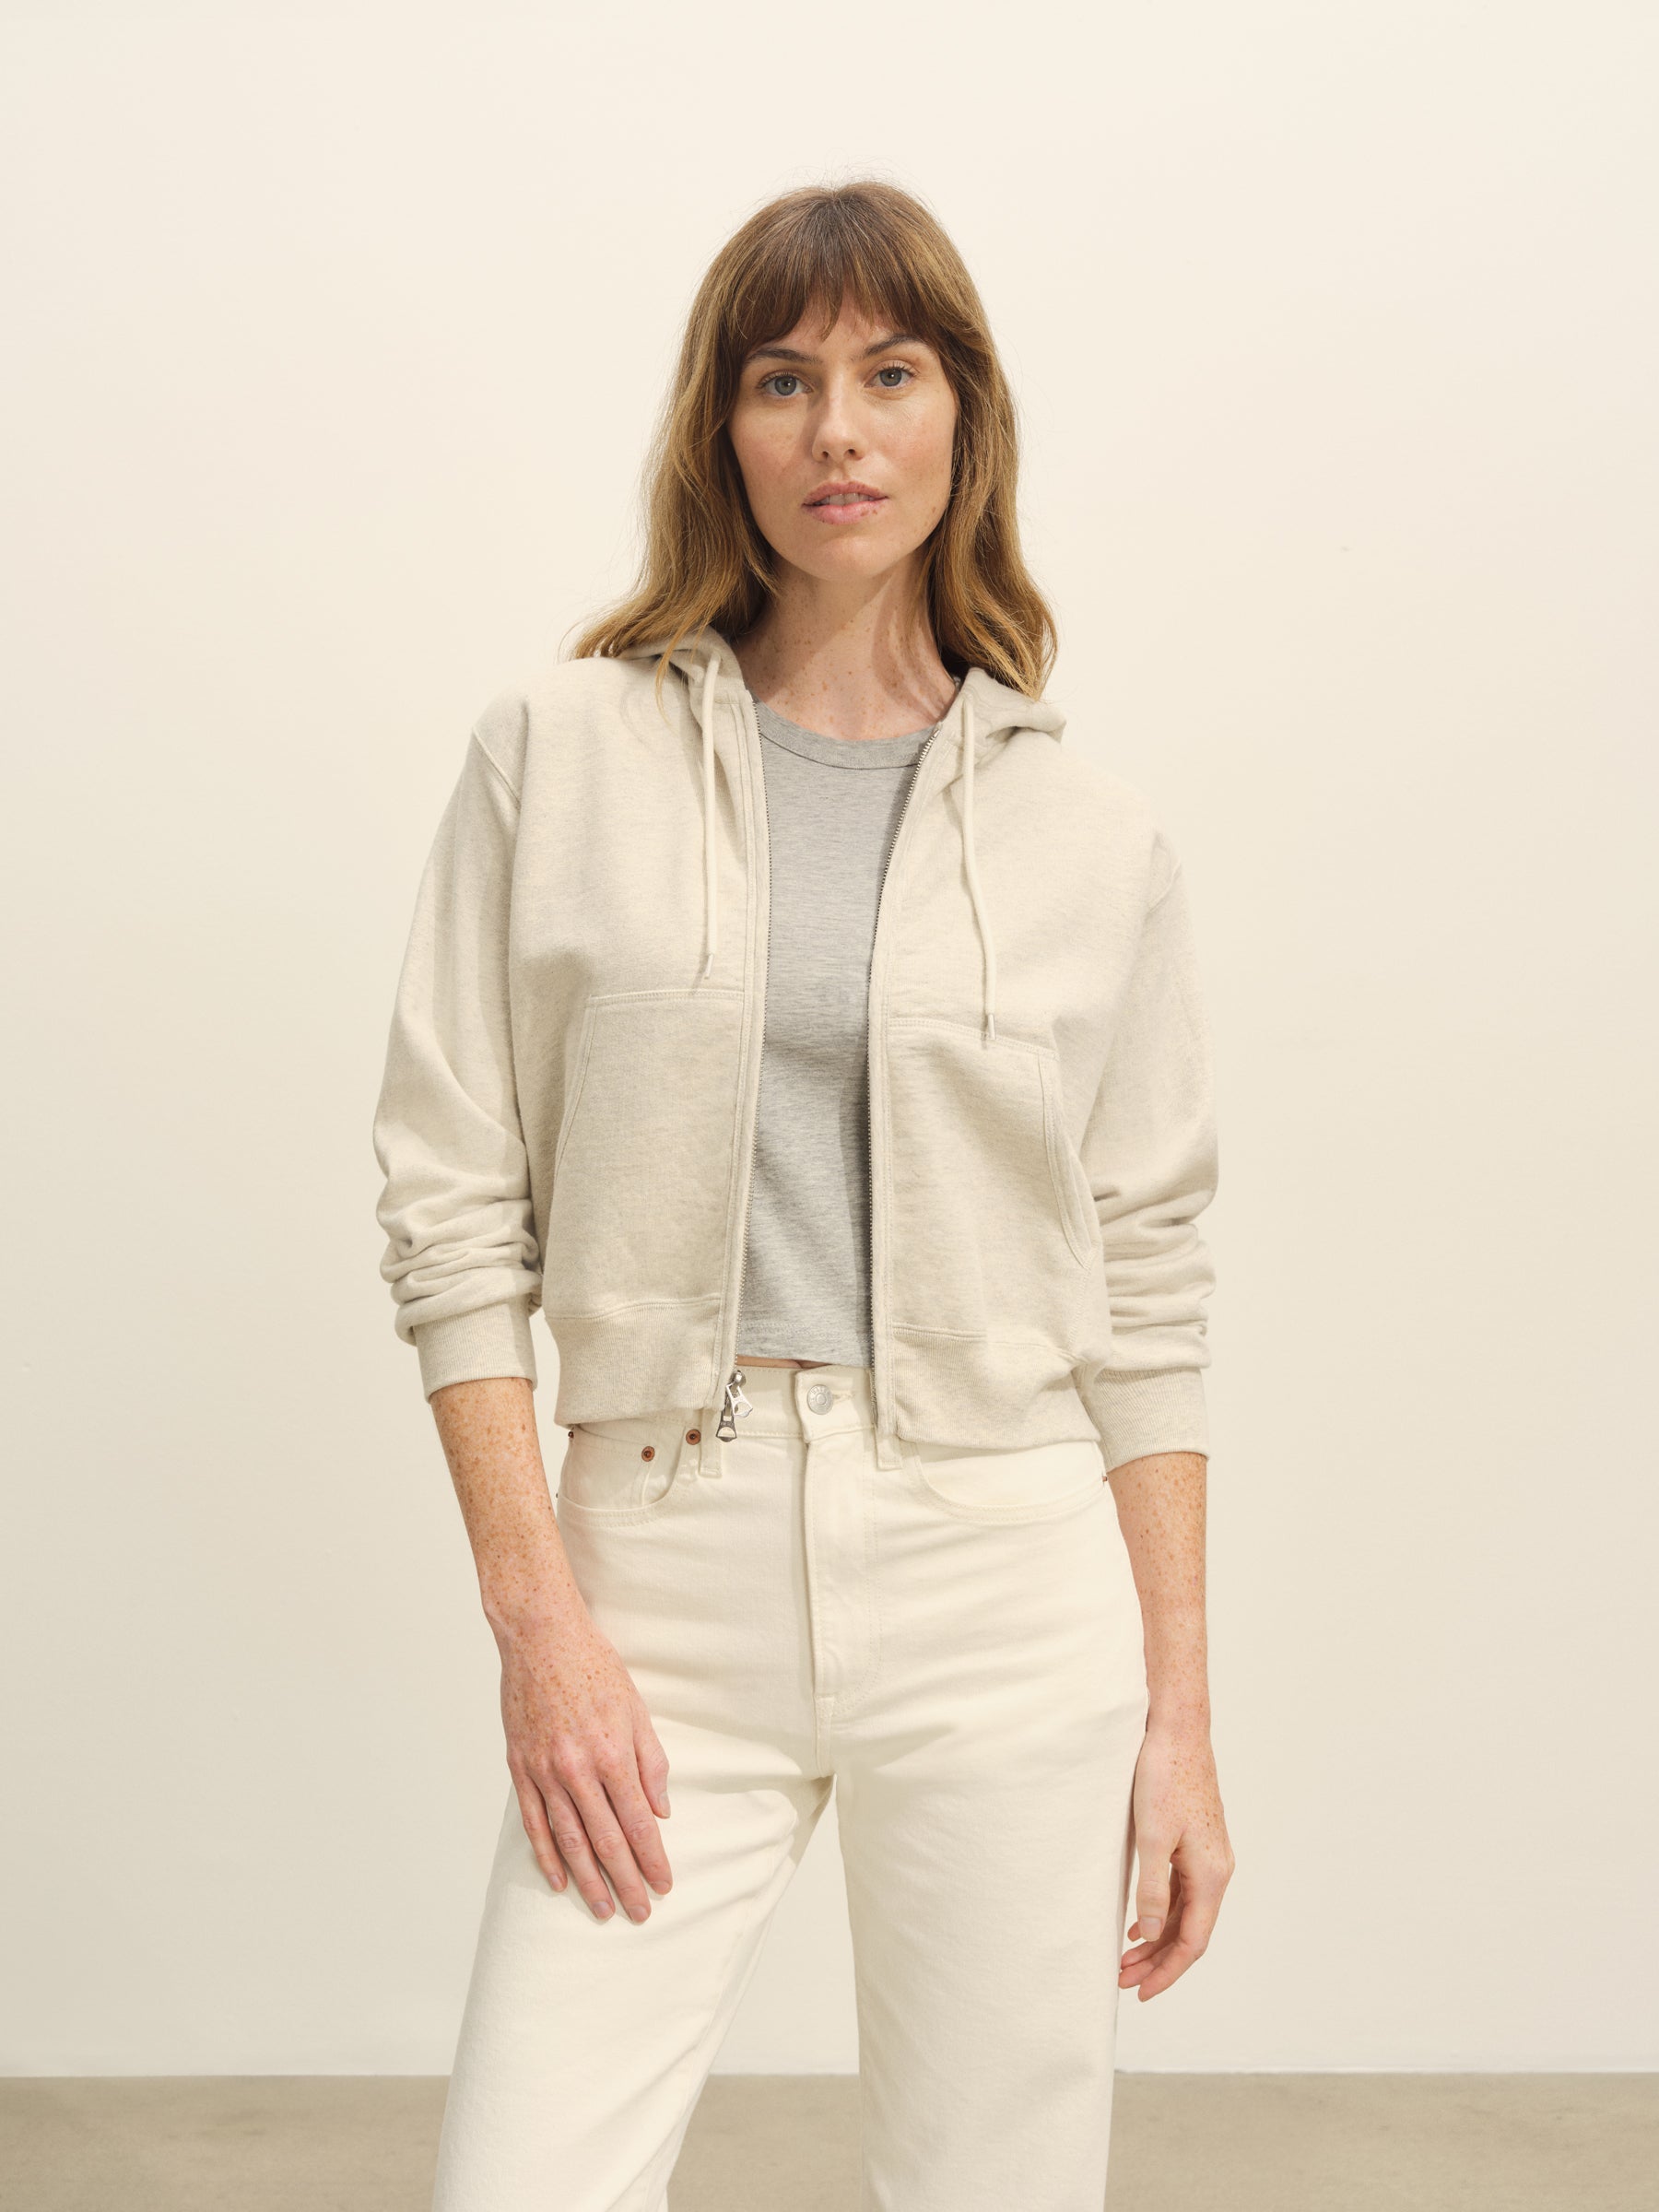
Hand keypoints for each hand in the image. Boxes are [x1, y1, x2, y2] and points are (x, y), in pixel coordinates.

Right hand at [495, 1607, 673, 1923]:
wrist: (541, 1637)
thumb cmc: (594, 1667)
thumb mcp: (636, 1708)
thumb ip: (650, 1762)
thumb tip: (660, 1810)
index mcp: (612, 1754)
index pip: (637, 1822)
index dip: (652, 1859)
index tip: (664, 1885)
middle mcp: (577, 1770)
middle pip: (605, 1840)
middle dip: (626, 1881)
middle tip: (640, 1913)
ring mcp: (544, 1772)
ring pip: (569, 1840)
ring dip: (588, 1879)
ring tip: (604, 1908)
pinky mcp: (520, 1768)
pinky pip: (534, 1822)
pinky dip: (546, 1855)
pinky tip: (558, 1880)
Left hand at [1119, 1716, 1233, 1998]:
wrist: (1177, 1729)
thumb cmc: (1164, 1777)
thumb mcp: (1152, 1837)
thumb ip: (1153, 1889)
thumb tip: (1152, 1933)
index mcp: (1211, 1874)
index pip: (1193, 1942)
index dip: (1168, 1972)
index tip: (1140, 1993)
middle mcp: (1217, 1870)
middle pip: (1190, 1932)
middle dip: (1158, 1961)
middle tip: (1122, 1981)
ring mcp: (1208, 1855)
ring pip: (1186, 1912)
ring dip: (1157, 1938)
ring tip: (1125, 1959)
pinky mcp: (1196, 1841)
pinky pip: (1182, 1891)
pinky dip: (1162, 1911)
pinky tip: (1139, 1921)